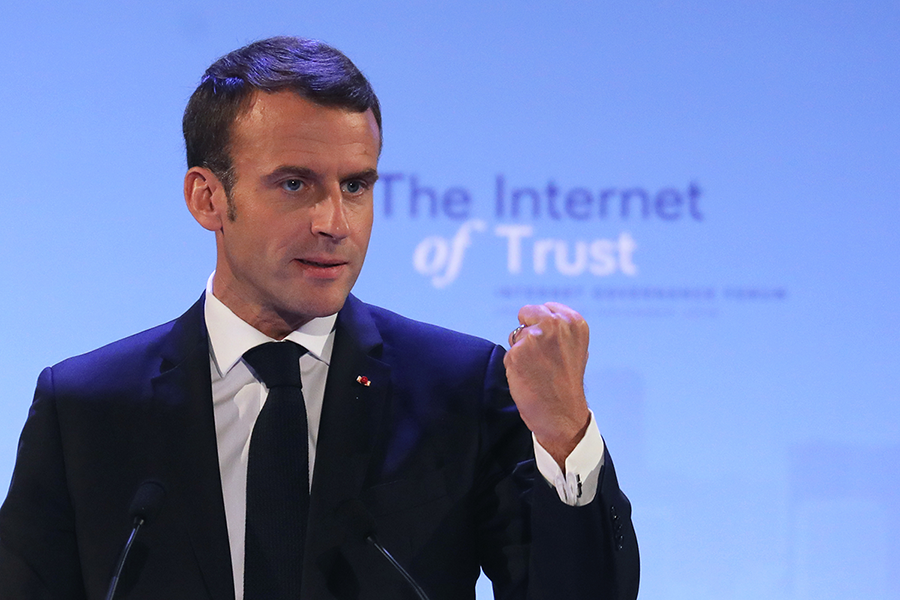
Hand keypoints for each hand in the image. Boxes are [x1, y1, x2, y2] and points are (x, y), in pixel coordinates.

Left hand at [503, 302, 590, 469]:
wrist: (562, 415)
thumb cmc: (567, 382)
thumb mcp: (576, 348)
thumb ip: (560, 328)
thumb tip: (540, 315)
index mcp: (572, 321)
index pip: (544, 308)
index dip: (543, 327)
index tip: (552, 347)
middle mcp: (554, 324)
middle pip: (526, 313)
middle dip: (527, 331)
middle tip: (540, 357)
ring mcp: (534, 338)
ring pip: (516, 336)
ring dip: (521, 352)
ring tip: (538, 370)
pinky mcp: (516, 353)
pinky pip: (509, 354)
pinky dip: (514, 366)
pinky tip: (528, 378)